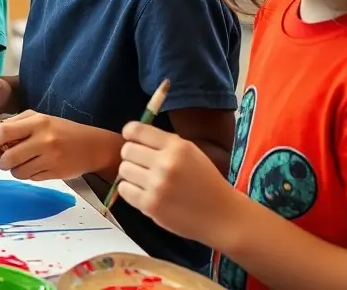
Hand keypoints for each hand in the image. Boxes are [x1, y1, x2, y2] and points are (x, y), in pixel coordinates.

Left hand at [0, 111, 97, 180]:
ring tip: (20, 163)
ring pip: (18, 171)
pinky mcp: (55, 174)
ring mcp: (50, 158)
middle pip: (8, 156)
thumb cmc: (62, 130)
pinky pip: (31, 178)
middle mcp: (44, 139)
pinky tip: (35, 166)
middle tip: (1, 160)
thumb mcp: (39, 120)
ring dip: (13, 170)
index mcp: (38, 122)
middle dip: (0, 161)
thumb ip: (13, 126)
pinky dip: (27, 175)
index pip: (4, 132)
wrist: (93, 146)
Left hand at [117, 123, 241, 245]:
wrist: (223, 216)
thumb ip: (163, 143)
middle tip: (143, 165)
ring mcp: (157, 185)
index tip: (133, 141)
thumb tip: (132, 136)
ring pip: (124, 169)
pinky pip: (124, 190)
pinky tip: (144, 193)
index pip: (136, 130)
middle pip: (126, 150)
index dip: (130, 135)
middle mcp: (165, 162)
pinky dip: (131, 191)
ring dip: (131, 174)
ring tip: (145, 180)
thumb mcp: (191, 153)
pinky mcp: (151, 205)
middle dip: (132, 156)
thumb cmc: (206, 182)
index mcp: (177, 146)